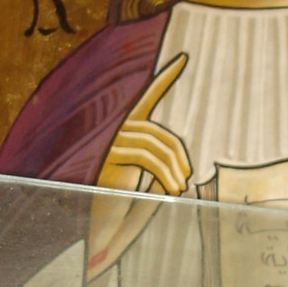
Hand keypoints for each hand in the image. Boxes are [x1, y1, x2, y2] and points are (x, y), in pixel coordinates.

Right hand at [88, 53, 189, 279]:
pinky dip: (165, 175)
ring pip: (155, 147)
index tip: (184, 58)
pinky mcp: (108, 155)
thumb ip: (161, 161)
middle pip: (159, 133)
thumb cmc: (124, 204)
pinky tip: (173, 191)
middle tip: (187, 180)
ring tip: (180, 189)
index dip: (165, 77)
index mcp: (124, 128)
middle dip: (178, 156)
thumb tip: (180, 162)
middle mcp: (115, 128)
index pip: (148, 96)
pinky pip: (147, 158)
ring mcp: (110, 140)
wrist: (100, 228)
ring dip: (173, 170)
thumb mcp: (148, 179)